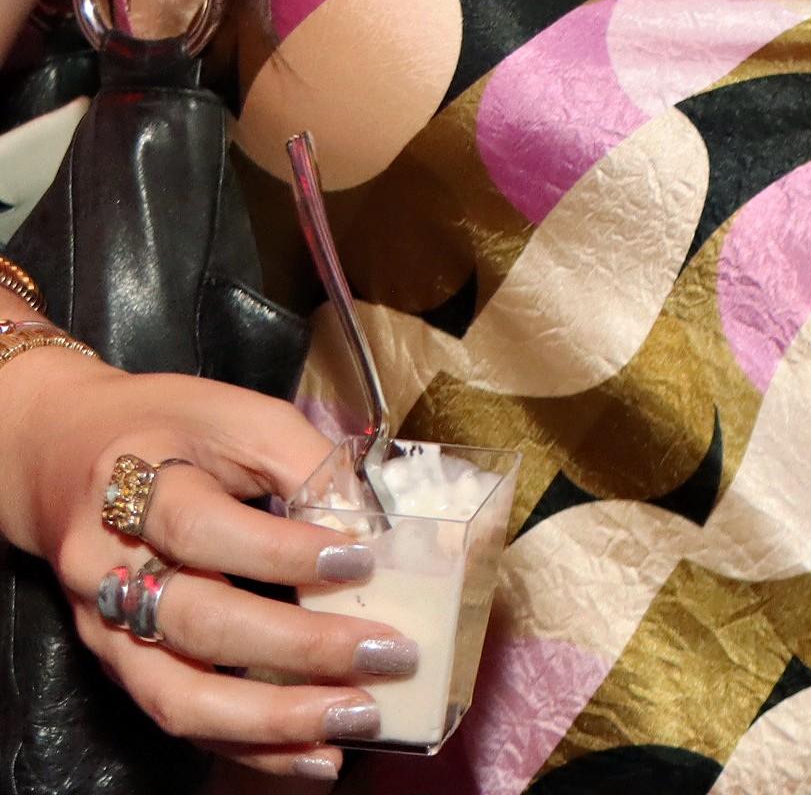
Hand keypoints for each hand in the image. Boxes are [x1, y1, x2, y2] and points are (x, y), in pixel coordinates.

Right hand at [0, 356, 416, 778]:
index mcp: (134, 489)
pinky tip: (315, 755)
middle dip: (297, 647)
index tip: (362, 561)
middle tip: (387, 654)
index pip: (204, 529)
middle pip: (197, 623)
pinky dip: (250, 745)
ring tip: (357, 720)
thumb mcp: (239, 416)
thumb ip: (307, 463)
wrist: (62, 458)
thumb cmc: (169, 430)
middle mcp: (109, 569)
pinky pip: (182, 719)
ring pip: (179, 696)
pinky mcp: (122, 667)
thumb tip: (382, 526)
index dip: (282, 552)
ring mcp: (110, 629)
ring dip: (274, 719)